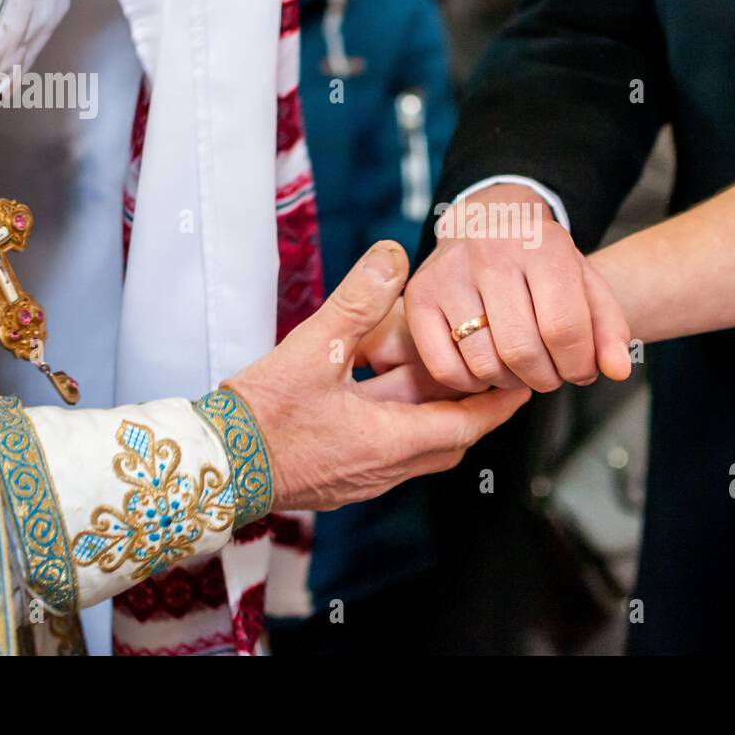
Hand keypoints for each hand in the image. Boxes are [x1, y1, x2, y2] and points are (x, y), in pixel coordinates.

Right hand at [224, 241, 529, 510]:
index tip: (523, 384)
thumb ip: (358, 300)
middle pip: (447, 439)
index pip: (467, 425)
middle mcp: (383, 468)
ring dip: (427, 412)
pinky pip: (383, 450)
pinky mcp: (335, 478)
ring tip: (433, 371)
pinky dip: (395, 421)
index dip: (499, 404)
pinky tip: (375, 389)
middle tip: (487, 375)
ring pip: (414, 445)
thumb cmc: (260, 417)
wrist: (211, 466)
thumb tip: (394, 255)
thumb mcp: (314, 348)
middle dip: (469, 407)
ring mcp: (358, 478)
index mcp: (390, 441)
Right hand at [404, 184, 631, 393]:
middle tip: (552, 374)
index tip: (580, 370)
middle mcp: (490, 252)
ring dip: (512, 382)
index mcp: (542, 244)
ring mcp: (449, 273)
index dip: (578, 364)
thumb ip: (609, 327)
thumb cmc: (541, 261)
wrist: (487, 221)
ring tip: (523, 370)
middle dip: (547, 378)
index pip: (564, 326)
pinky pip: (445, 366)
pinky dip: (472, 382)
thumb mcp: (584, 282)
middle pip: (523, 350)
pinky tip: (489, 368)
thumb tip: (618, 370)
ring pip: (484, 363)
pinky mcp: (419, 296)